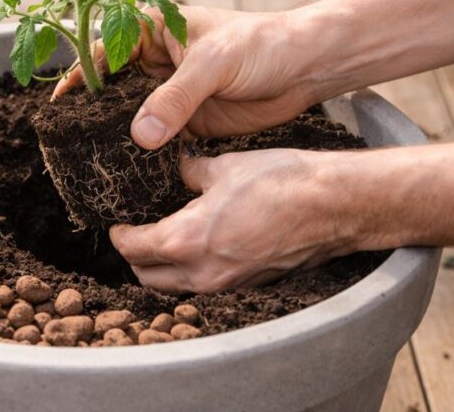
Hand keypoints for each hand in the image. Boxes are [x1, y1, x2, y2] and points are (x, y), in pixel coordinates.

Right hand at [55, 7, 321, 147]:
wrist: (307, 67)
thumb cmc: (261, 45)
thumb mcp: (213, 64)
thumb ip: (176, 98)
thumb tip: (140, 136)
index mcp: (151, 28)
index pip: (103, 50)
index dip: (78, 76)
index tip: (57, 105)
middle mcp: (152, 61)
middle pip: (109, 88)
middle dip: (90, 112)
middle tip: (66, 141)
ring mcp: (168, 93)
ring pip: (128, 116)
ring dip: (113, 136)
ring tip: (88, 161)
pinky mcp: (185, 121)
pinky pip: (153, 139)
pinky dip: (140, 153)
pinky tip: (125, 169)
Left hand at [109, 149, 358, 292]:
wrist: (335, 205)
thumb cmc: (281, 182)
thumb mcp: (224, 167)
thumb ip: (191, 173)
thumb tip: (179, 169)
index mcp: (185, 240)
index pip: (132, 249)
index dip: (119, 235)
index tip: (118, 224)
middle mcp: (201, 272)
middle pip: (147, 277)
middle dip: (136, 258)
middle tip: (137, 233)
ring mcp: (227, 284)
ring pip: (176, 286)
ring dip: (164, 269)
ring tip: (167, 239)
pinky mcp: (249, 285)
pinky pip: (206, 285)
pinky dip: (194, 271)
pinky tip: (203, 245)